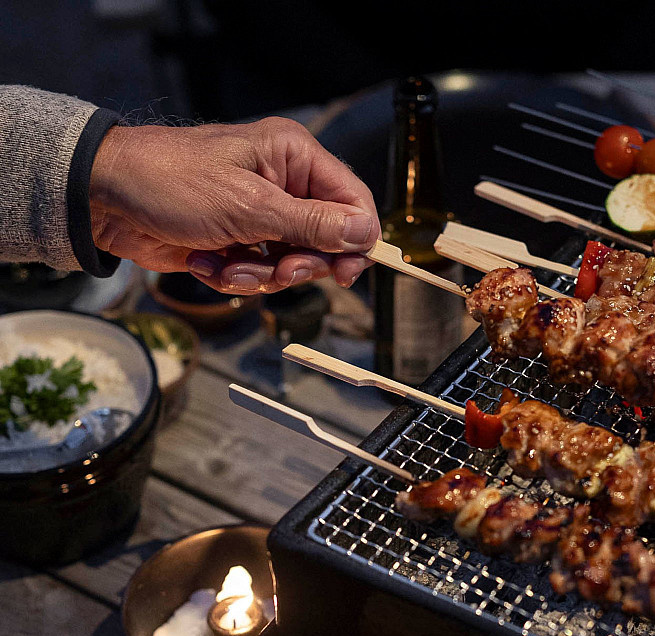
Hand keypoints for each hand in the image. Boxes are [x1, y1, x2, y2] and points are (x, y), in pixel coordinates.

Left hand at [89, 117, 379, 292]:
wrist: (107, 200)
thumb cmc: (172, 184)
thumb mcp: (251, 207)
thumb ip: (314, 225)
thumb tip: (366, 234)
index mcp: (294, 158)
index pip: (354, 202)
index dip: (356, 241)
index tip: (344, 274)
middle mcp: (284, 185)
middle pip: (327, 242)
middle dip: (297, 265)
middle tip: (277, 269)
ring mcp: (261, 217)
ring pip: (292, 266)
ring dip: (259, 276)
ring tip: (225, 263)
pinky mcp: (239, 243)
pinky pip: (260, 275)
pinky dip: (235, 277)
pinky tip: (206, 263)